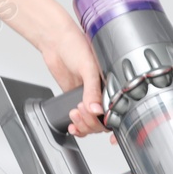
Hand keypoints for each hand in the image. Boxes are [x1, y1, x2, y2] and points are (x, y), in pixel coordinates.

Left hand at [37, 21, 104, 135]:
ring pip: (91, 124)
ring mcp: (89, 98)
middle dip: (91, 122)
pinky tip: (73, 126)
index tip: (109, 132)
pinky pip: (80, 119)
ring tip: (74, 113)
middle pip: (103, 122)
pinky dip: (77, 126)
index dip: (115, 125)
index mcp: (113, 86)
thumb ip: (92, 91)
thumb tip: (96, 110)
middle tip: (81, 110)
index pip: (118, 112)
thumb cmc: (76, 45)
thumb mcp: (88, 68)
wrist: (55, 40)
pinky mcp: (75, 99)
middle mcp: (103, 94)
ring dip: (83, 124)